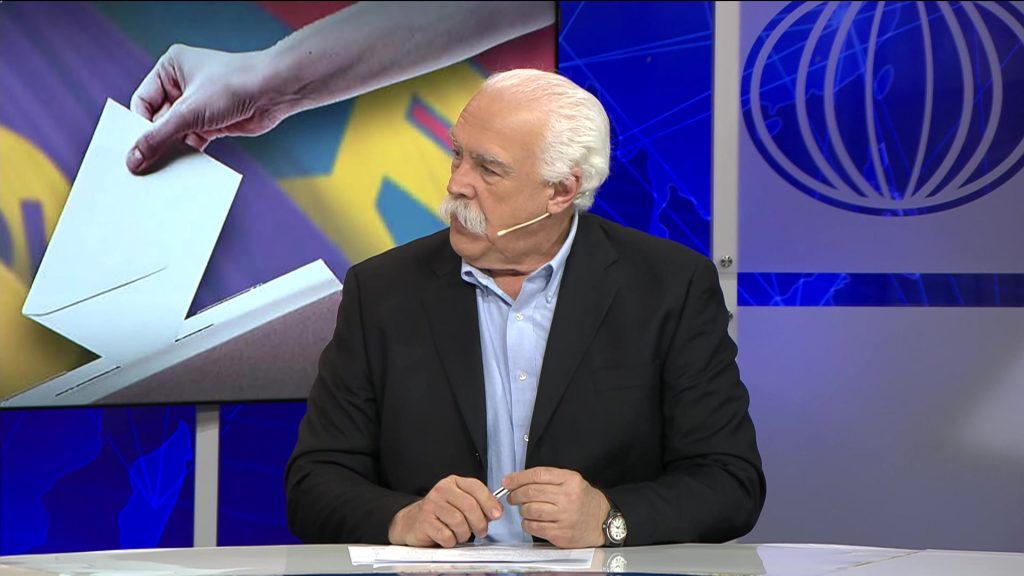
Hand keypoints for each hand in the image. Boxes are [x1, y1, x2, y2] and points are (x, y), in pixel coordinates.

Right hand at [126, 44, 294, 173]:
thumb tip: (132, 159)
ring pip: (176, 132)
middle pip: (158, 120)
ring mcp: (199, 105)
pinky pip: (193, 141)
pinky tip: (182, 171)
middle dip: (154, 142)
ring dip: (171, 150)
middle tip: (141, 168)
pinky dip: (188, 154)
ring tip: (160, 173)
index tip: (130, 152)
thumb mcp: (189, 112)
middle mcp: (182, 85)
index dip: (137, 127)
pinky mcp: (214, 123)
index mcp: (170, 68)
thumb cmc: (233, 86)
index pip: (142, 102)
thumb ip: (159, 137)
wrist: (275, 91)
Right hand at [388, 475, 501, 547]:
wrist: (413, 522)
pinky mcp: (424, 522)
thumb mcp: (460, 504)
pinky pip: (447, 535)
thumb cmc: (441, 514)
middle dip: (480, 523)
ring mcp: (431, 505)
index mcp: (453, 482)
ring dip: (464, 534)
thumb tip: (496, 511)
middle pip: (469, 506)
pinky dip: (451, 541)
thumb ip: (479, 505)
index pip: (476, 487)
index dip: (489, 502)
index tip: (496, 514)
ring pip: (459, 522)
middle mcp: (442, 490)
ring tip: (461, 535)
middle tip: (481, 531)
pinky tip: (448, 538)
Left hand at [504, 467, 609, 547]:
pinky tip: (531, 521)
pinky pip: (533, 527)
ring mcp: (564, 517)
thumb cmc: (583, 500)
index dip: (518, 478)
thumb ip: (547, 479)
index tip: (507, 482)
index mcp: (570, 480)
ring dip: (522, 509)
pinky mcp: (560, 534)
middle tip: (512, 497)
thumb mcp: (571, 481)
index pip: (537, 475)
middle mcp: (568, 497)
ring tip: (525, 509)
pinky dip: (526, 523)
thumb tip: (515, 481)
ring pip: (529, 510)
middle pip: (531, 492)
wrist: (602, 521)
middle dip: (515, 494)